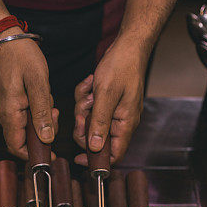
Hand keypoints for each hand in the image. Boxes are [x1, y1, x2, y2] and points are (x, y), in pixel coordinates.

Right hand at [0, 29, 57, 159]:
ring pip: (23, 126)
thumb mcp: (38, 82)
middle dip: (42, 132)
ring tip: (50, 102)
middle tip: (55, 114)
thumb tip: (46, 139)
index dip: (33, 155)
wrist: (3, 36)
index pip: (17, 147)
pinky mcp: (5, 100)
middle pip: (22, 138)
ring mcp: (1, 107)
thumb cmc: (21, 55)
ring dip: (39, 120)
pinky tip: (42, 97)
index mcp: (9, 113)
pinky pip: (20, 115)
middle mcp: (2, 114)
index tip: (51, 154)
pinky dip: (34, 111)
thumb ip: (42, 113)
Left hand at [73, 40, 147, 165]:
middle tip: (83, 109)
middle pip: (95, 138)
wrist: (128, 46)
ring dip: (84, 106)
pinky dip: (85, 96)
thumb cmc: (122, 66)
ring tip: (89, 91)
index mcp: (125, 124)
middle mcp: (121, 121)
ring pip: (90, 121)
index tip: (78, 158)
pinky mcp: (107, 102)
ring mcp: (114, 111)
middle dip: (84, 124)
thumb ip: (100, 123)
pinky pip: (90, 107)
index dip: (96, 160)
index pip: (114, 155)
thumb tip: (95, 148)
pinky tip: (90, 83)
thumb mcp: (106, 95)